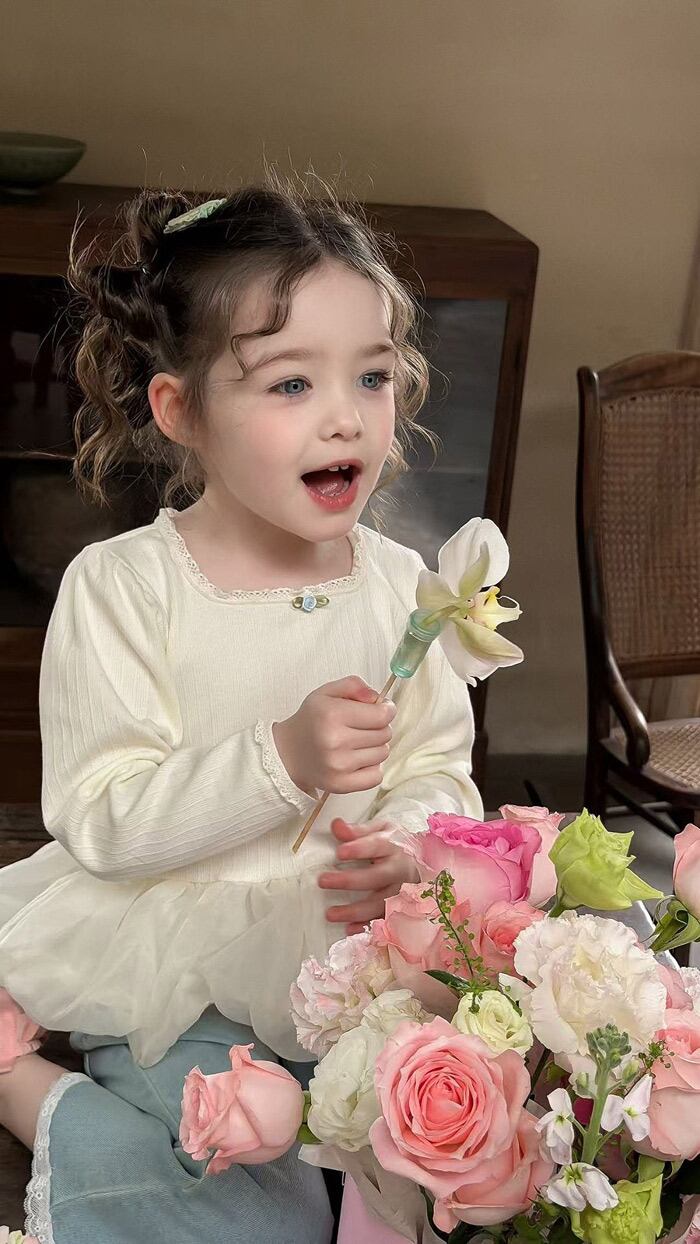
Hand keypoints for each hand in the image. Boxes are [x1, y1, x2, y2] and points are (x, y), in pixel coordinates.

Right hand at [273, 676, 396, 796]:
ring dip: (376, 747)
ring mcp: (339, 766)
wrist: (287, 753)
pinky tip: (358, 760)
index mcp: (332, 714)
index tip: (383, 710)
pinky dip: (372, 768)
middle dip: (380, 727)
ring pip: (383, 754)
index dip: (387, 710)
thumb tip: (378, 698)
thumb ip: (354, 685)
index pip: (382, 715)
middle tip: (364, 727)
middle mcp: (335, 741)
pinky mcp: (341, 785)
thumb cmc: (311, 721)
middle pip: (385, 734)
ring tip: (358, 743)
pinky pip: (376, 776)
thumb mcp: (326, 693)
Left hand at [318, 816, 418, 935]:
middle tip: (323, 881)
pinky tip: (350, 930)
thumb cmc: (396, 845)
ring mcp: (402, 892)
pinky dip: (367, 927)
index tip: (340, 852)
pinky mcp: (401, 909)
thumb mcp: (381, 831)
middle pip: (376, 877)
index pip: (376, 846)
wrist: (425, 861)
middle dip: (350, 880)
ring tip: (330, 913)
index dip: (359, 849)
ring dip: (355, 910)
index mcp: (394, 846)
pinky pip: (385, 921)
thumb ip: (358, 831)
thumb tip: (336, 825)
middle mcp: (400, 869)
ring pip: (380, 903)